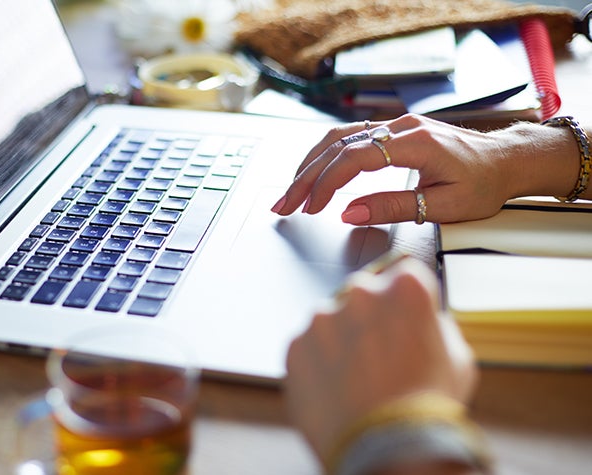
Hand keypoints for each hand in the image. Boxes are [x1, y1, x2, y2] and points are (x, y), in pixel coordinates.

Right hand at [270, 113, 579, 224]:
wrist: (505, 160)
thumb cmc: (483, 183)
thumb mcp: (445, 205)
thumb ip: (394, 207)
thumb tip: (350, 213)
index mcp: (416, 143)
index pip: (356, 159)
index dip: (327, 184)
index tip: (311, 208)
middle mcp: (401, 128)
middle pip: (339, 147)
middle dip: (306, 178)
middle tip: (284, 205)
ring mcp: (395, 126)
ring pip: (339, 139)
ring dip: (310, 165)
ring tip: (290, 191)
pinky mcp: (392, 131)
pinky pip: (350, 138)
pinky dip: (325, 156)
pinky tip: (311, 172)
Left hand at [284, 256, 476, 463]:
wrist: (386, 448)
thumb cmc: (427, 406)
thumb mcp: (458, 358)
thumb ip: (435, 325)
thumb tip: (423, 321)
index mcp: (405, 286)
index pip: (403, 273)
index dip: (404, 299)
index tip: (402, 317)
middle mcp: (359, 292)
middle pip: (363, 294)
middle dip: (370, 317)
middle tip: (379, 355)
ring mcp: (321, 318)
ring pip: (331, 320)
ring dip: (341, 340)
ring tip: (357, 379)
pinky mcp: (295, 345)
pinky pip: (308, 347)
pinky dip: (318, 363)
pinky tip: (336, 389)